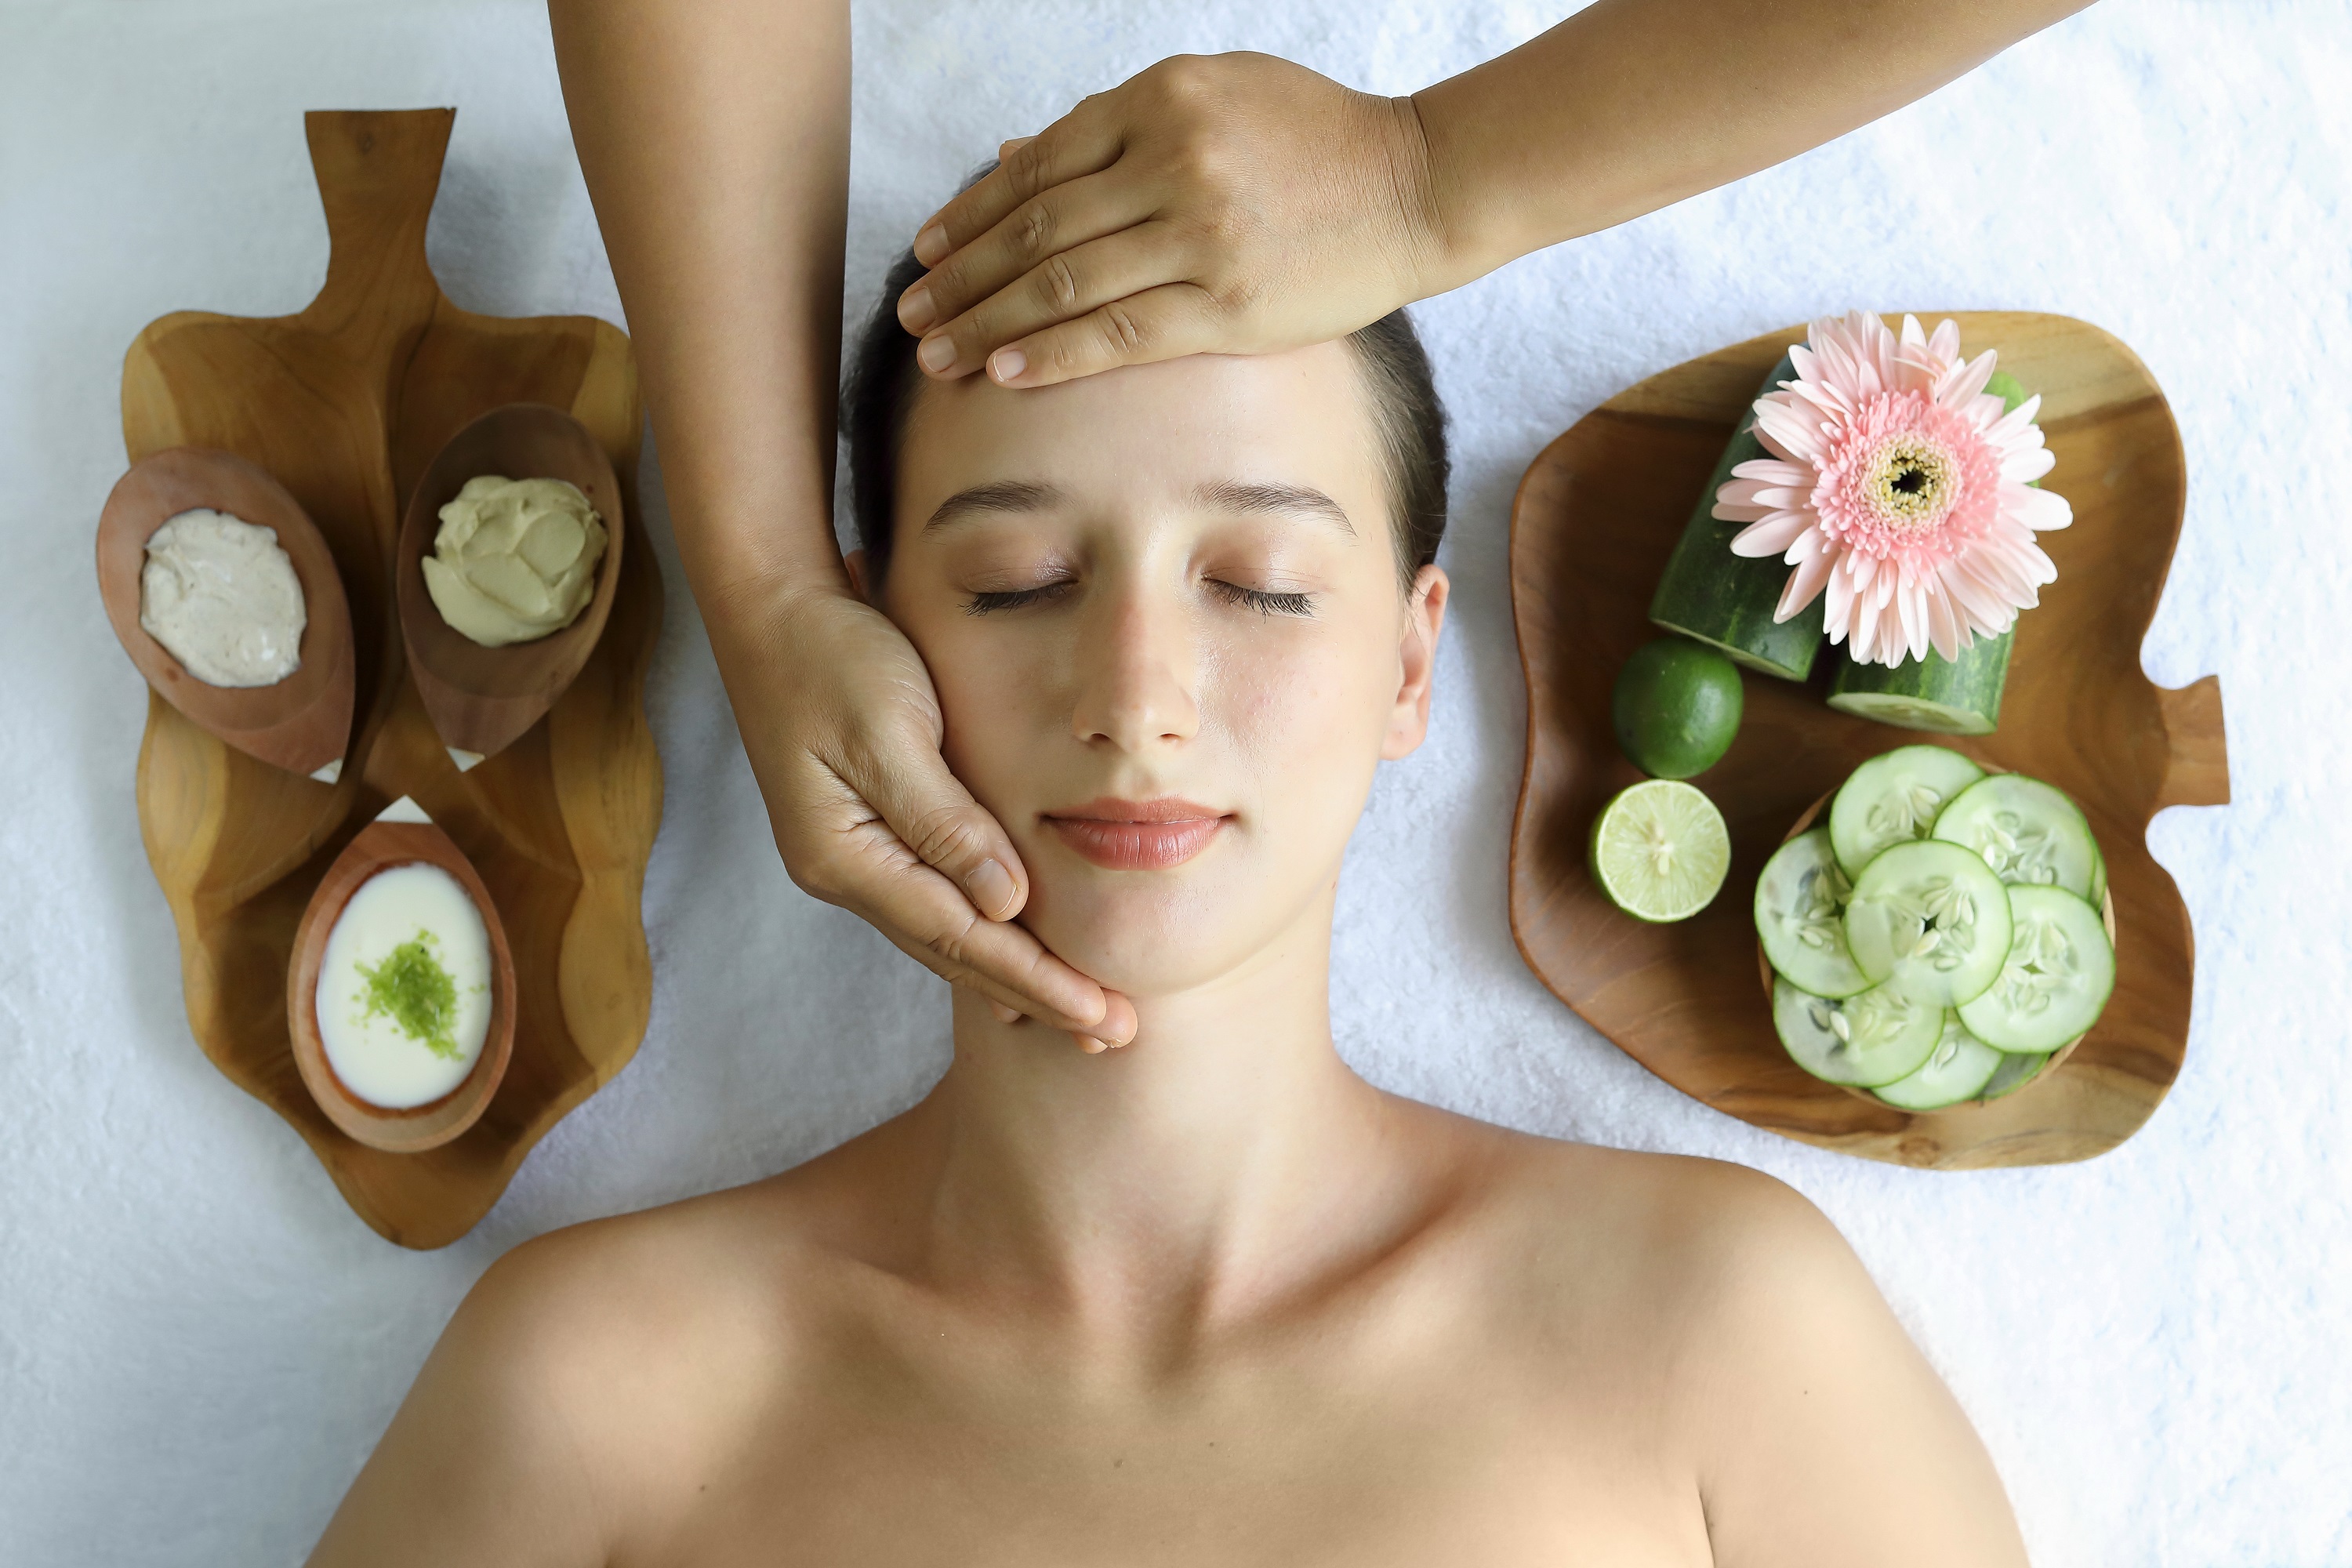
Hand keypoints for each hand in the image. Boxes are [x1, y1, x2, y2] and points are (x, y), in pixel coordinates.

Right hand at [727, 583, 1136, 1048]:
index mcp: (845, 855)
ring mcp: (851, 857)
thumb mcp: (889, 730)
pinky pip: (935, 903)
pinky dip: (983, 938)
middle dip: (1035, 997)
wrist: (769, 609)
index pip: (959, 937)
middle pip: (953, 954)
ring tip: (1081, 1016)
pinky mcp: (866, 833)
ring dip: (1014, 978)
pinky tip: (1017, 960)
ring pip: (944, 937)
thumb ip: (946, 820)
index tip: (1100, 1016)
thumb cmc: (830, 656)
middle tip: (1113, 1036)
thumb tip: (1007, 903)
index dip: (1035, 980)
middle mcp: (844, 872)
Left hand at [892, 52, 1451, 388]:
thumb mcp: (1217, 95)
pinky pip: (1120, 333)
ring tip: (936, 353)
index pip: (1039, 165)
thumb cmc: (1316, 142)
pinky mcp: (1229, 304)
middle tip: (912, 310)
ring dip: (989, 324)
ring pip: (1065, 284)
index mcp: (1161, 99)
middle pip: (1037, 227)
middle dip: (964, 276)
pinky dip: (1054, 354)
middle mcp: (1173, 160)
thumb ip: (1118, 127)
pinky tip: (1006, 372)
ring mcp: (1200, 234)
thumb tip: (1017, 157)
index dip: (974, 213)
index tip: (931, 251)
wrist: (1419, 185)